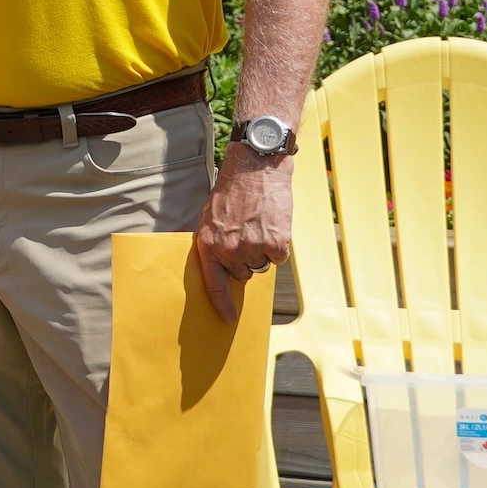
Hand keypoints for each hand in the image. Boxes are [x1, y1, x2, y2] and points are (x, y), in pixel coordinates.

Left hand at [193, 143, 293, 323]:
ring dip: (262, 249)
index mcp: (208, 244)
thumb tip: (221, 270)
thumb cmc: (231, 192)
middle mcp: (228, 249)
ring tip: (257, 223)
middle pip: (242, 272)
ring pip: (261, 264)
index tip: (229, 319)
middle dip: (245, 257)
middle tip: (245, 231)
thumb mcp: (210, 218)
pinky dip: (278, 243)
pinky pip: (278, 256)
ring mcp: (252, 247)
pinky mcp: (275, 243)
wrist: (255, 169)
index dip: (222, 304)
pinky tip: (271, 223)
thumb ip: (214, 244)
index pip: (214, 283)